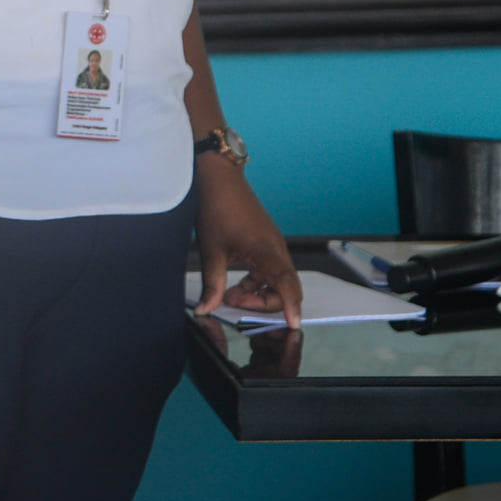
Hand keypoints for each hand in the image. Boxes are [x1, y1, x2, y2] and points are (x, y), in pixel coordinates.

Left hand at [192, 155, 301, 328]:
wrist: (218, 176)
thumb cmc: (217, 206)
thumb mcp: (211, 250)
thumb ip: (212, 284)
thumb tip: (207, 308)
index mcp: (267, 250)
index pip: (287, 285)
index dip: (291, 306)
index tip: (293, 324)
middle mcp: (276, 248)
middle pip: (284, 287)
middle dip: (263, 303)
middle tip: (234, 303)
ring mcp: (271, 244)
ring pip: (275, 280)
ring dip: (257, 293)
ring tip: (229, 295)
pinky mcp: (265, 242)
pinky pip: (268, 270)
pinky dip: (254, 282)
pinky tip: (233, 285)